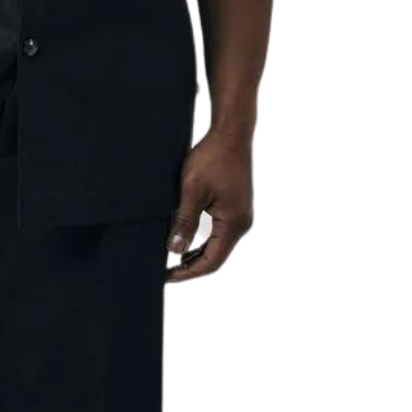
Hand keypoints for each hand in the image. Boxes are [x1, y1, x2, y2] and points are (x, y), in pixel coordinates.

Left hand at [165, 129, 255, 284]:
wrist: (232, 133)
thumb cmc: (212, 157)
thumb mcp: (192, 189)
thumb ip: (185, 222)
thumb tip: (175, 252)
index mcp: (234, 224)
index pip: (212, 263)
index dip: (189, 274)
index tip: (167, 278)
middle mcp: (244, 224)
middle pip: (218, 259)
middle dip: (193, 269)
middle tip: (167, 274)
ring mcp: (244, 216)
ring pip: (220, 247)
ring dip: (199, 256)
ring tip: (174, 261)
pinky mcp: (240, 208)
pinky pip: (222, 234)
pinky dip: (206, 242)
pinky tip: (190, 241)